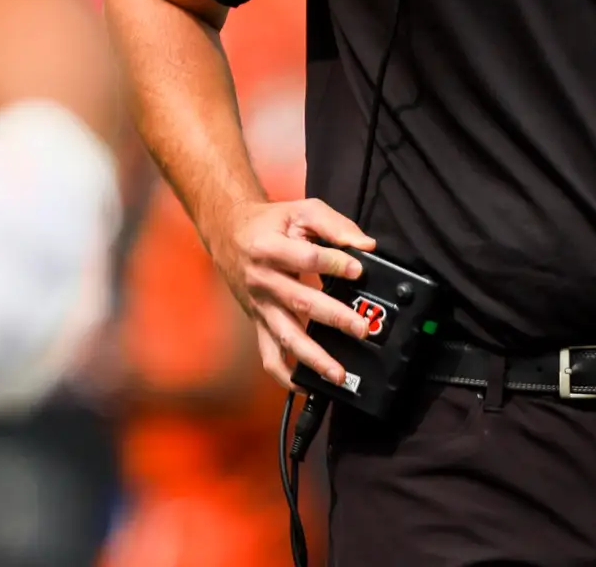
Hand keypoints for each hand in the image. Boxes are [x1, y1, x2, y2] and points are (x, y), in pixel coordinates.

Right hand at [209, 197, 376, 388]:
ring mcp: (260, 306)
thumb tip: (366, 246)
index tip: (360, 270)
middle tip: (361, 328)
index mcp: (269, 249)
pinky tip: (304, 385)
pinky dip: (284, 374)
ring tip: (337, 373)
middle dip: (333, 318)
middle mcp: (262, 281)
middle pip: (300, 302)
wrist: (228, 233)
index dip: (335, 264)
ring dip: (312, 357)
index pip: (307, 258)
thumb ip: (335, 225)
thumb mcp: (301, 210)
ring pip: (285, 336)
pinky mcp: (259, 322)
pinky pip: (269, 354)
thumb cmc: (270, 222)